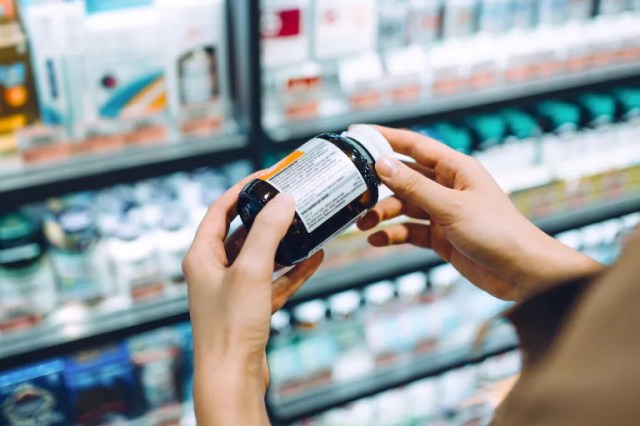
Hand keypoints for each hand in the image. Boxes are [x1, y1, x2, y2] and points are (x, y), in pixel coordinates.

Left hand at [183, 176, 323, 424]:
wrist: (232, 377)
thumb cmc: (230, 325)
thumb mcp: (251, 270)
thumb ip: (268, 233)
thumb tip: (283, 201)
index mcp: (201, 256)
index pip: (219, 211)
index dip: (241, 191)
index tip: (265, 177)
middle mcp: (213, 270)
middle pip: (241, 232)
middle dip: (266, 216)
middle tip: (290, 199)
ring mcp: (232, 290)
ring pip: (260, 257)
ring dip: (283, 242)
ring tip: (306, 225)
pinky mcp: (250, 309)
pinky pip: (274, 281)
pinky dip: (292, 270)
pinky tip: (314, 258)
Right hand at [358, 126, 602, 300]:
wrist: (523, 273)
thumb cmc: (498, 232)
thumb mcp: (451, 207)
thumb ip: (414, 186)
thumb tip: (382, 164)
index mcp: (456, 168)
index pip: (414, 145)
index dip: (385, 139)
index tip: (357, 135)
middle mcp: (448, 187)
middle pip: (404, 178)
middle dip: (379, 185)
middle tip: (354, 192)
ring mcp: (443, 212)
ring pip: (404, 206)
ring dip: (383, 214)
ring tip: (363, 224)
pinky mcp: (441, 237)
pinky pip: (410, 231)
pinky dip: (393, 234)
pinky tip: (378, 239)